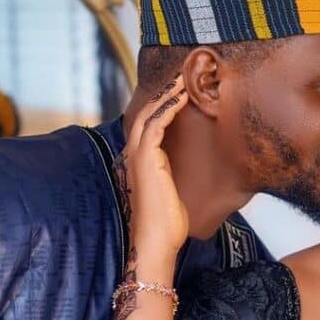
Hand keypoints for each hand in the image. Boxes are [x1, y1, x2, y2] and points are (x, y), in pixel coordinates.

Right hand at [118, 75, 189, 269]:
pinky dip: (168, 108)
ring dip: (167, 95)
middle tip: (180, 75)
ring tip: (183, 79)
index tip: (178, 93)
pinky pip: (156, 124)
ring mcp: (138, 157)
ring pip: (150, 114)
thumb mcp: (171, 196)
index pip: (149, 126)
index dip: (162, 107)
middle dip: (163, 94)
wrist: (156, 243)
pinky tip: (182, 97)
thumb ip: (172, 181)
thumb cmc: (166, 226)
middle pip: (146, 114)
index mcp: (139, 164)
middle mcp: (134, 157)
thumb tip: (185, 178)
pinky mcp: (146, 160)